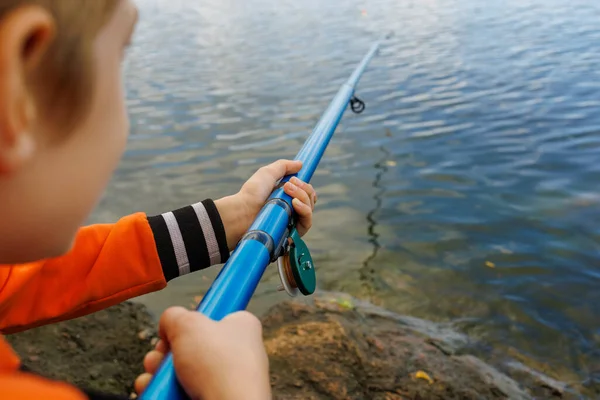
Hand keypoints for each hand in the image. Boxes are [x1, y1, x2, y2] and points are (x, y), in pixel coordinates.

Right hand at [134, 307, 270, 399]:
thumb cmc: (219, 366)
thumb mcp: (189, 323)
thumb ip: (174, 316)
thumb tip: (168, 324)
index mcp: (242, 328)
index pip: (216, 316)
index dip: (192, 320)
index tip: (179, 327)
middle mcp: (237, 353)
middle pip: (190, 346)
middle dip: (166, 352)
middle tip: (160, 356)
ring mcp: (225, 381)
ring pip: (181, 372)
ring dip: (159, 374)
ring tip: (154, 376)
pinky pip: (181, 393)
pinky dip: (164, 392)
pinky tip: (154, 390)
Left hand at [215, 160, 316, 249]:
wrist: (242, 212)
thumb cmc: (252, 193)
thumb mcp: (267, 173)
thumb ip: (284, 166)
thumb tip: (300, 164)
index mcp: (286, 198)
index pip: (306, 194)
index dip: (306, 187)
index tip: (297, 179)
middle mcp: (290, 210)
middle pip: (310, 199)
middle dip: (304, 189)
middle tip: (288, 185)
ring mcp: (291, 222)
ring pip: (310, 210)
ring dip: (304, 197)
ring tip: (288, 193)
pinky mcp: (291, 233)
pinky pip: (307, 223)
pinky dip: (305, 211)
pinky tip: (295, 204)